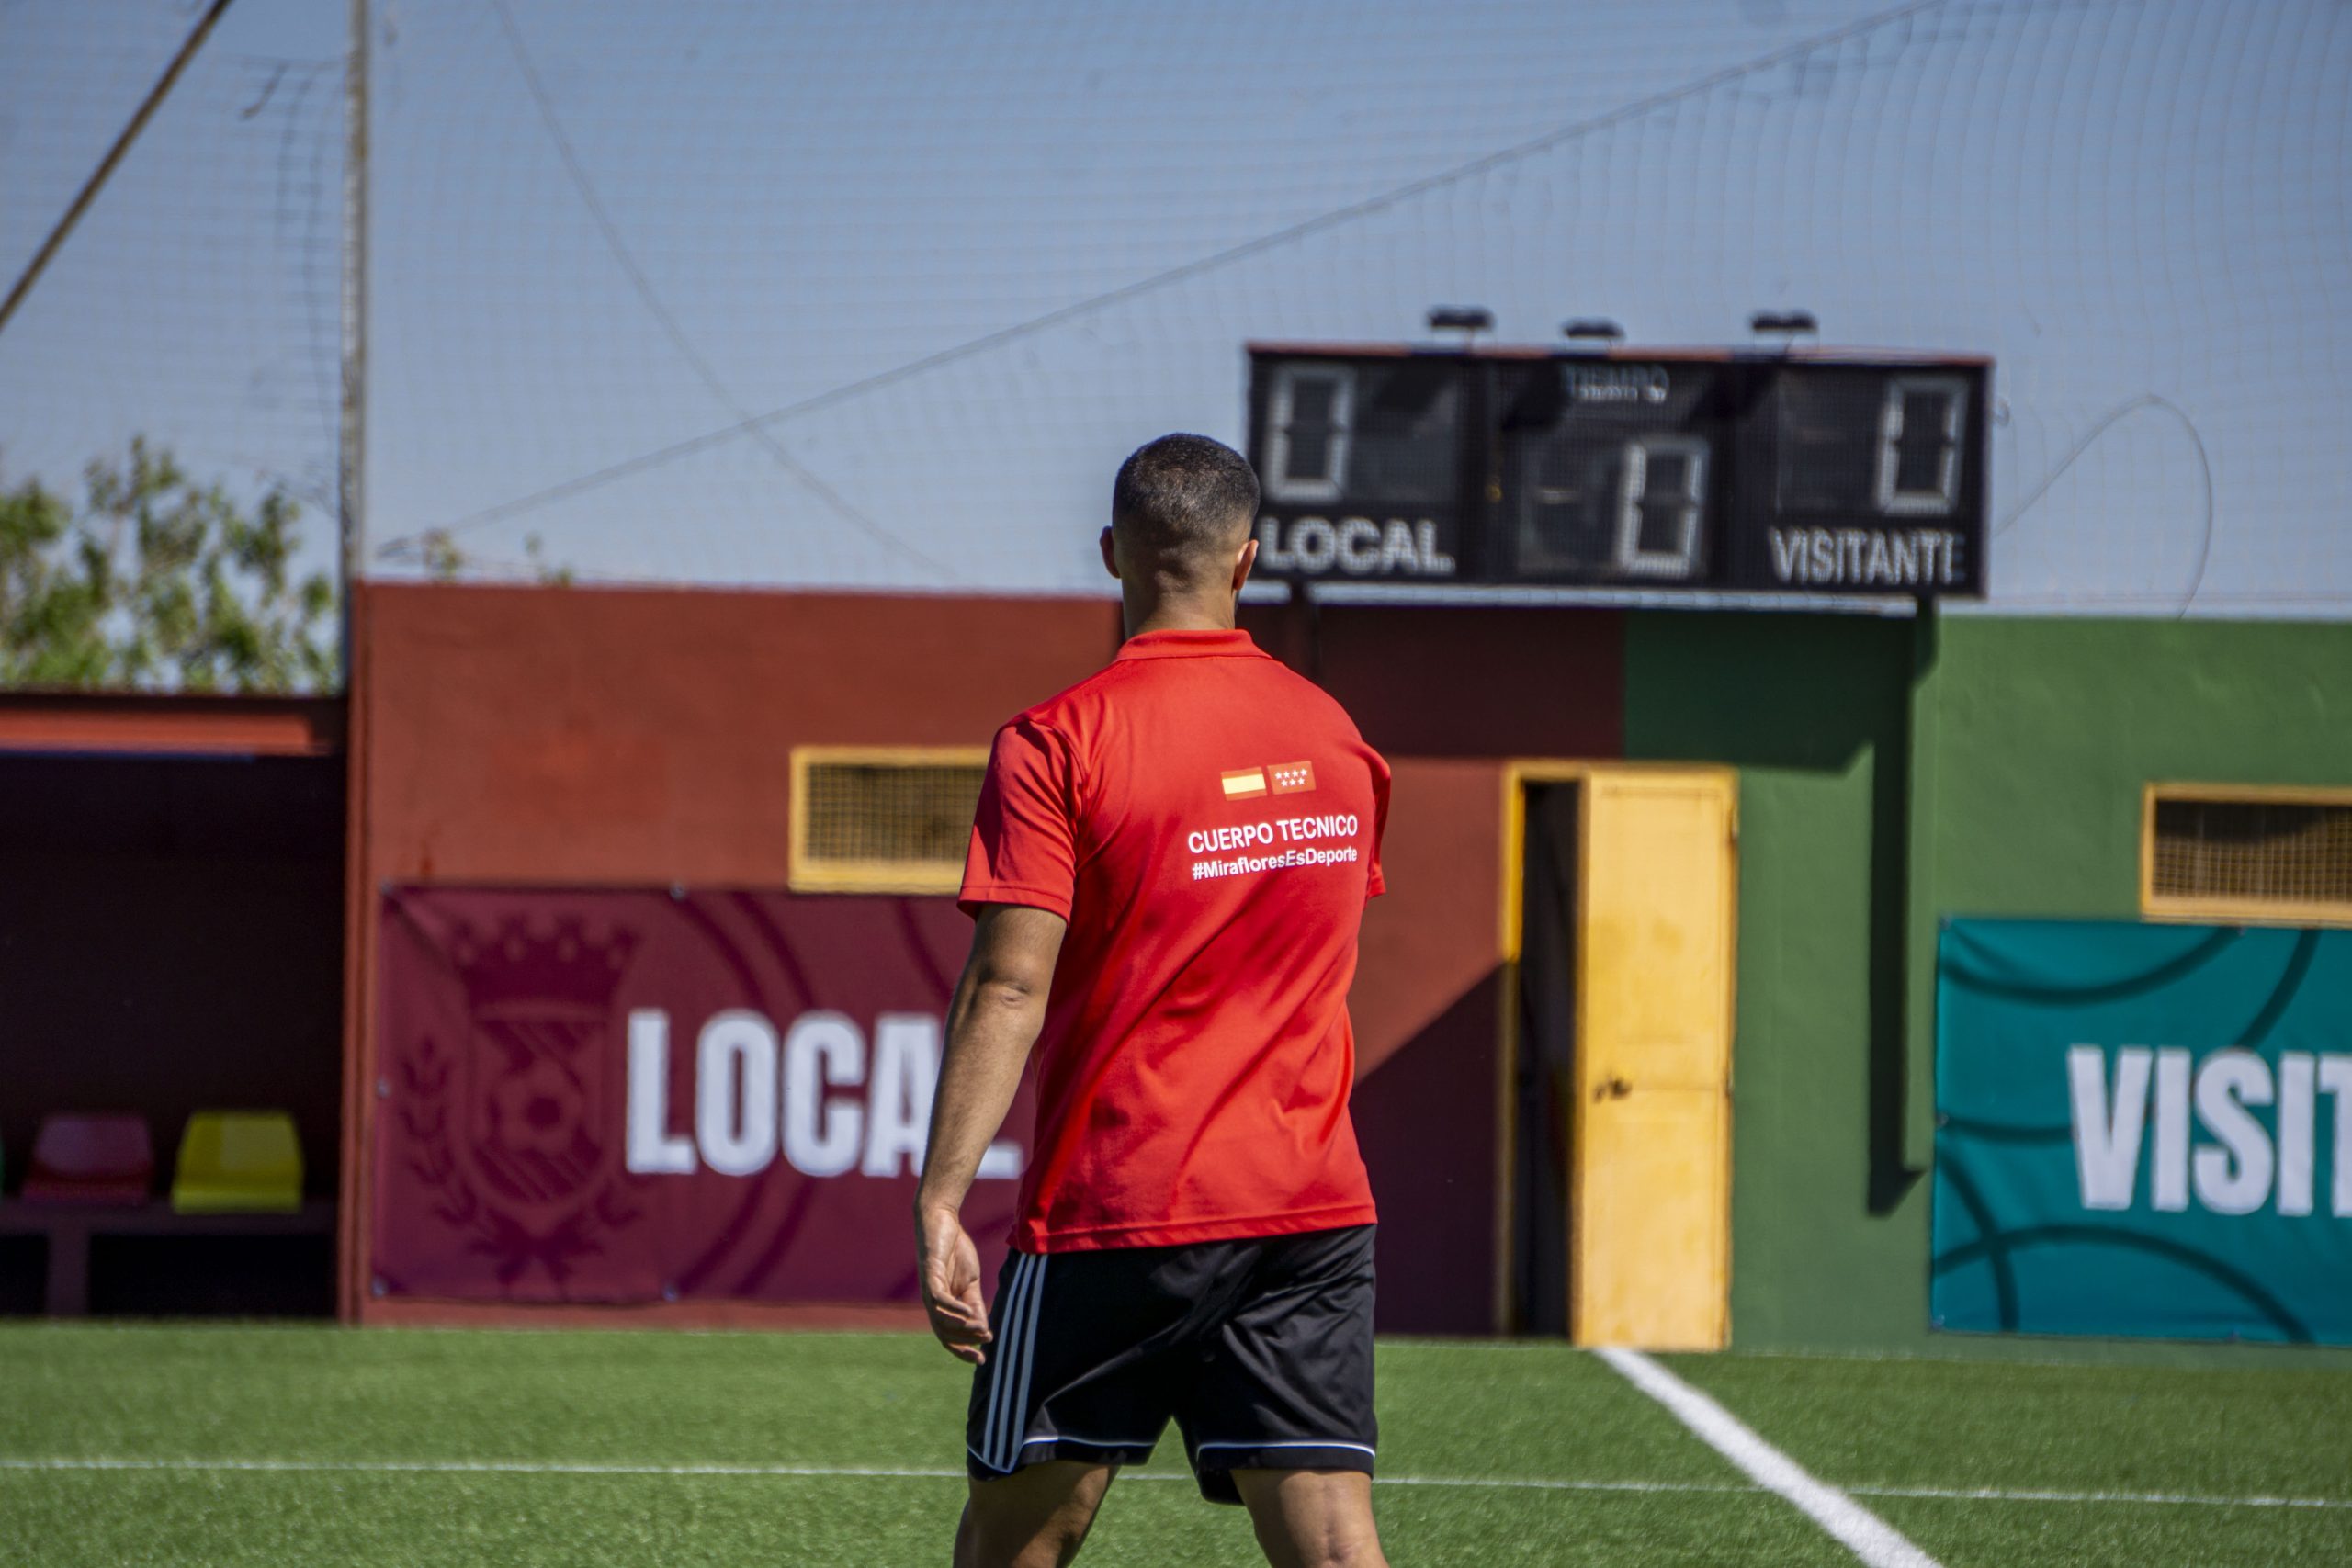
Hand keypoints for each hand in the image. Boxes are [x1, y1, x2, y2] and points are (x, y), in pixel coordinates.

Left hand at [916, 1204, 992, 1364]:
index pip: (949, 1336)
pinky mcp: (929, 1275)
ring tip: (981, 1329)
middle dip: (964, 1342)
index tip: (981, 1360)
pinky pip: (938, 1298)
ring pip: (940, 1320)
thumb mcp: (970, 1281)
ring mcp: (929, 1289)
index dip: (963, 1350)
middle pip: (944, 1333)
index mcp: (942, 1305)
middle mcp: (932, 1302)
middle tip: (985, 1342)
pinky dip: (953, 1308)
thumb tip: (984, 1330)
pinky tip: (968, 1312)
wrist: (942, 1220)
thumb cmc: (955, 1250)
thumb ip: (975, 1303)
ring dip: (961, 1327)